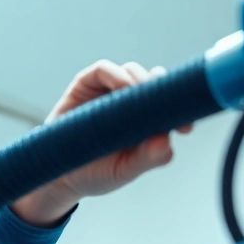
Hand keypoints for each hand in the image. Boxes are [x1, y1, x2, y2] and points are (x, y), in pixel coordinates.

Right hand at [9, 61, 192, 225]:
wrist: (57, 174)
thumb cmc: (96, 172)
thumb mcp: (125, 171)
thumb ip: (148, 158)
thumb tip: (167, 143)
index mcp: (147, 121)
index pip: (171, 103)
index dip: (182, 109)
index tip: (186, 128)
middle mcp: (131, 102)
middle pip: (155, 82)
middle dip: (164, 90)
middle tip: (166, 106)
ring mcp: (108, 91)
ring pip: (133, 71)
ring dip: (140, 80)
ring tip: (140, 97)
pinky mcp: (86, 84)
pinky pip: (104, 69)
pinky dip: (115, 74)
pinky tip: (121, 87)